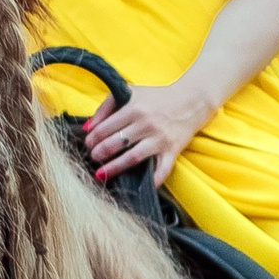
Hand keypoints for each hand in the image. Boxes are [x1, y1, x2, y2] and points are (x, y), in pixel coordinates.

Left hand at [84, 77, 206, 184]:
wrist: (191, 101)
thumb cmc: (157, 98)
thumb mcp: (130, 93)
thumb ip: (106, 106)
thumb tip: (88, 127)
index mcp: (134, 108)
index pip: (106, 127)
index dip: (93, 138)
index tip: (87, 144)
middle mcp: (146, 124)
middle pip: (116, 143)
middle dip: (99, 153)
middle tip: (93, 158)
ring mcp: (160, 139)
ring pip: (132, 157)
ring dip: (114, 167)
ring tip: (102, 173)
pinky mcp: (172, 150)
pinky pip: (161, 170)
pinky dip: (152, 180)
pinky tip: (140, 185)